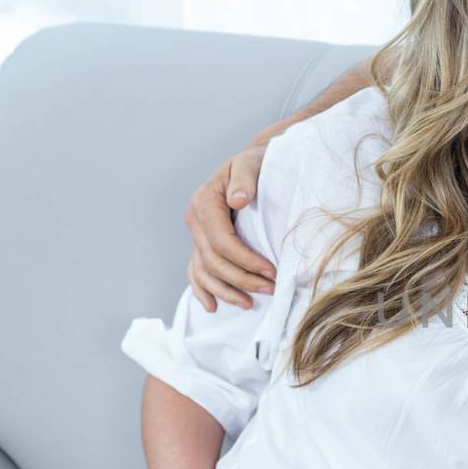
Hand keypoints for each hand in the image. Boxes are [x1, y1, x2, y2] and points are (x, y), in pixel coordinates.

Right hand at [185, 135, 279, 311]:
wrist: (252, 164)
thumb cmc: (256, 163)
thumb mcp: (251, 162)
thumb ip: (245, 178)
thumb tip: (238, 200)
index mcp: (205, 202)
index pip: (222, 241)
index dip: (245, 260)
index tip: (271, 271)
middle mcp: (196, 220)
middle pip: (214, 261)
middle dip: (242, 279)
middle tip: (271, 289)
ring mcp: (196, 235)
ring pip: (204, 272)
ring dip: (226, 291)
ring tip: (250, 304)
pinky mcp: (201, 245)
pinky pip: (196, 272)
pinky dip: (203, 290)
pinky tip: (214, 306)